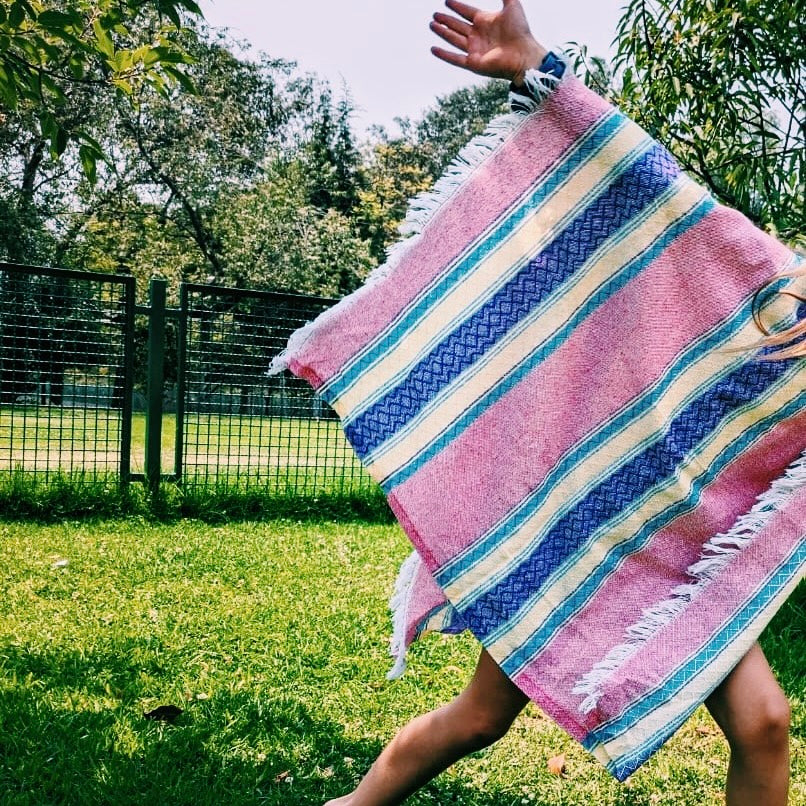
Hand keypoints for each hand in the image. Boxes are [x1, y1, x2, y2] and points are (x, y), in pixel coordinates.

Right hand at [430, 0, 546, 84]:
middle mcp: (478, 35)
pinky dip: (443, 54)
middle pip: (457, 26)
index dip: (457, 6)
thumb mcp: (512, 4)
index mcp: (485, 21)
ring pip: (453, 39)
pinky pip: (454, 58)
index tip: (446, 1)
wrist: (523, 54)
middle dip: (446, 20)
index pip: (466, 12)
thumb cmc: (520, 31)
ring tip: (432, 25)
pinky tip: (433, 49)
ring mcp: (474, 49)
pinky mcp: (473, 63)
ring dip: (442, 32)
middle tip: (435, 15)